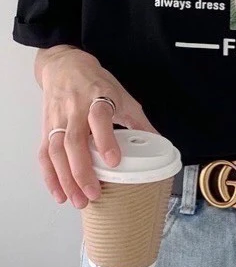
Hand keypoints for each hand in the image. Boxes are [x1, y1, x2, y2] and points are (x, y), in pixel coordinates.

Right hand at [37, 46, 159, 208]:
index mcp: (97, 97)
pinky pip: (44, 154)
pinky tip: (60, 193)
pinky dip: (50, 176)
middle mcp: (74, 109)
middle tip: (93, 193)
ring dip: (65, 179)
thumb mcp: (121, 96)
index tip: (114, 161)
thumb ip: (139, 121)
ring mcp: (58, 119)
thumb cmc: (96, 82)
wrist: (64, 65)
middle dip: (82, 171)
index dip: (105, 139)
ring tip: (78, 200)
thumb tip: (160, 143)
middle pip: (73, 141)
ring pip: (56, 151)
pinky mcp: (46, 128)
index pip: (99, 117)